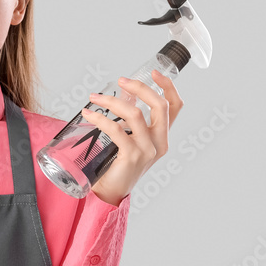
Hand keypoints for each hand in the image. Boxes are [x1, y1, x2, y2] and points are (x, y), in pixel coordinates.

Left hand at [80, 70, 183, 204]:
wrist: (110, 192)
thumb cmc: (117, 164)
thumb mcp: (131, 140)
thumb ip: (130, 122)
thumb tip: (119, 96)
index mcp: (162, 137)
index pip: (175, 107)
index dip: (168, 87)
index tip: (154, 73)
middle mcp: (160, 143)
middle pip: (160, 106)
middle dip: (140, 87)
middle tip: (120, 80)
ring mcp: (147, 150)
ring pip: (135, 114)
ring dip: (112, 101)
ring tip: (95, 97)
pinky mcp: (132, 156)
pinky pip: (117, 129)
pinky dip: (101, 118)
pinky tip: (89, 114)